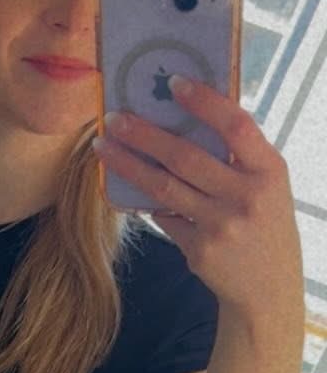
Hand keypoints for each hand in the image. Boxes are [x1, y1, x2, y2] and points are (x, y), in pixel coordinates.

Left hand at [93, 76, 304, 324]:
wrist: (267, 289)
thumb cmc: (262, 223)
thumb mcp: (266, 186)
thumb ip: (236, 158)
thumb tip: (181, 119)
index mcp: (270, 171)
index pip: (236, 126)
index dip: (205, 102)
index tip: (174, 83)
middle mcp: (248, 197)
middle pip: (185, 157)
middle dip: (144, 135)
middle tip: (114, 118)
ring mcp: (222, 226)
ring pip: (163, 188)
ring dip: (127, 165)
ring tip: (102, 146)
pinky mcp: (199, 250)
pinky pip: (162, 216)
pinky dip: (147, 203)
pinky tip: (129, 189)